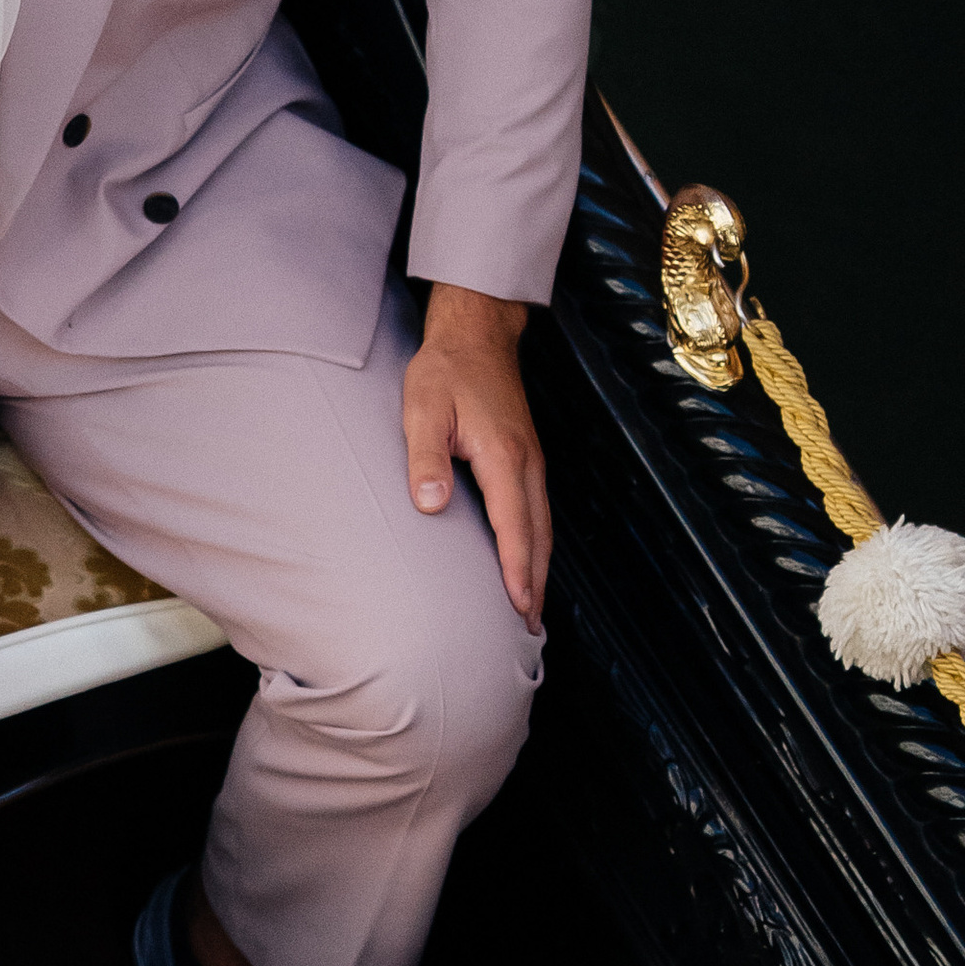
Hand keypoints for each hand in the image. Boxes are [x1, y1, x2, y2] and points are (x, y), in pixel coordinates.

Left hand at [402, 283, 549, 629]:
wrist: (476, 336)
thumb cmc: (445, 372)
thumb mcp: (422, 409)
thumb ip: (426, 458)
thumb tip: (431, 506)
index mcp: (503, 456)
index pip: (514, 525)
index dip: (517, 570)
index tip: (519, 608)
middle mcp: (527, 463)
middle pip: (539, 535)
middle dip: (535, 583)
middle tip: (528, 629)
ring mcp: (531, 461)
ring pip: (542, 525)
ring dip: (539, 567)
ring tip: (530, 609)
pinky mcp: (526, 458)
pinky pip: (536, 511)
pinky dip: (536, 543)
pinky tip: (526, 560)